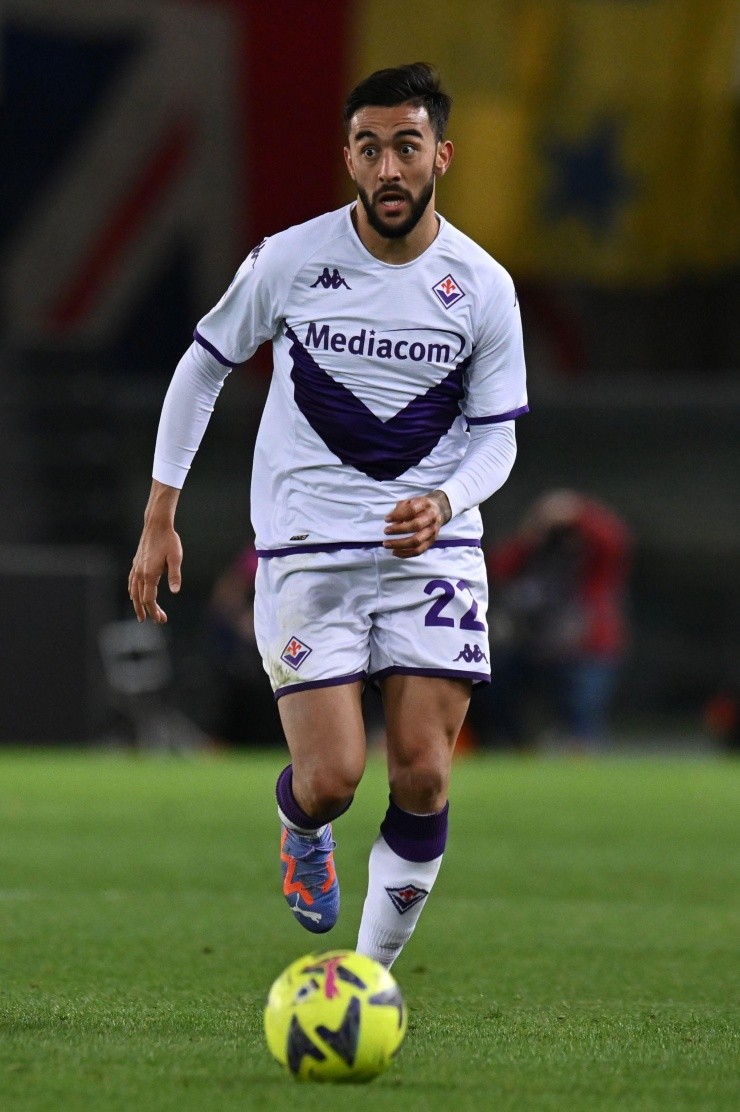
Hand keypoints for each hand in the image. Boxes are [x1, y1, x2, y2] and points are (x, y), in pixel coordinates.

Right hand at [128, 481, 182, 622]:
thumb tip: (176, 591)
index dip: (154, 611)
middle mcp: (140, 573)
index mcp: (149, 574)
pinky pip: (131, 583)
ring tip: (142, 616)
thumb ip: (175, 575)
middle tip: (159, 621)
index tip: (161, 620)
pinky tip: (134, 596)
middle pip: (141, 598)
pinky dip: (133, 593)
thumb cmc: (169, 540)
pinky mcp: (136, 564)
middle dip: (149, 611)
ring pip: (134, 592)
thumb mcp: (176, 557)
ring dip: (138, 605)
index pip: (149, 599)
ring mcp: (136, 568)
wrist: (156, 525)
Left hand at [383, 490, 451, 557]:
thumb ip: (400, 509)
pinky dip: (406, 554)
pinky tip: (395, 552)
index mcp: (425, 505)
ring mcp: (432, 532)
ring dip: (400, 544)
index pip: (412, 510)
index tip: (386, 519)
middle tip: (386, 531)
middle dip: (398, 530)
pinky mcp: (431, 542)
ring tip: (387, 544)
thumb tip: (391, 521)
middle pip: (416, 526)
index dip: (398, 515)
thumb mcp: (410, 501)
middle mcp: (431, 518)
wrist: (438, 511)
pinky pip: (419, 551)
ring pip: (417, 541)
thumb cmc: (420, 507)